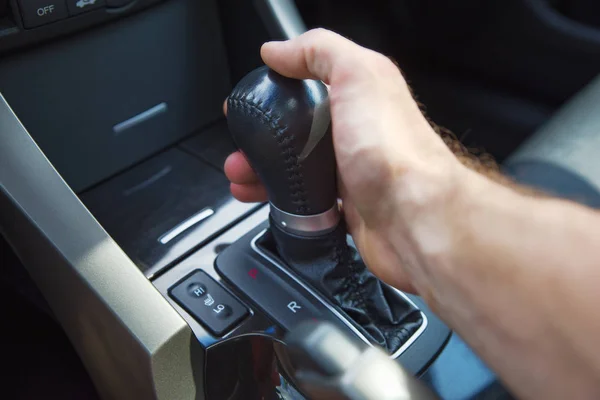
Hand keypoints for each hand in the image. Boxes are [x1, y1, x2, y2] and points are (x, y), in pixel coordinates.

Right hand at [224, 29, 467, 293]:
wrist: (417, 220)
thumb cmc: (395, 153)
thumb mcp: (359, 76)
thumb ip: (320, 51)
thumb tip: (280, 49)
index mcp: (362, 97)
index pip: (309, 87)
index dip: (274, 93)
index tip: (247, 103)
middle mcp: (358, 133)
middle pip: (297, 132)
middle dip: (261, 140)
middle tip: (239, 148)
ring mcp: (352, 173)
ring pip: (297, 168)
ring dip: (263, 171)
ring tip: (240, 176)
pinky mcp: (348, 207)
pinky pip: (305, 200)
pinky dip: (280, 200)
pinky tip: (264, 201)